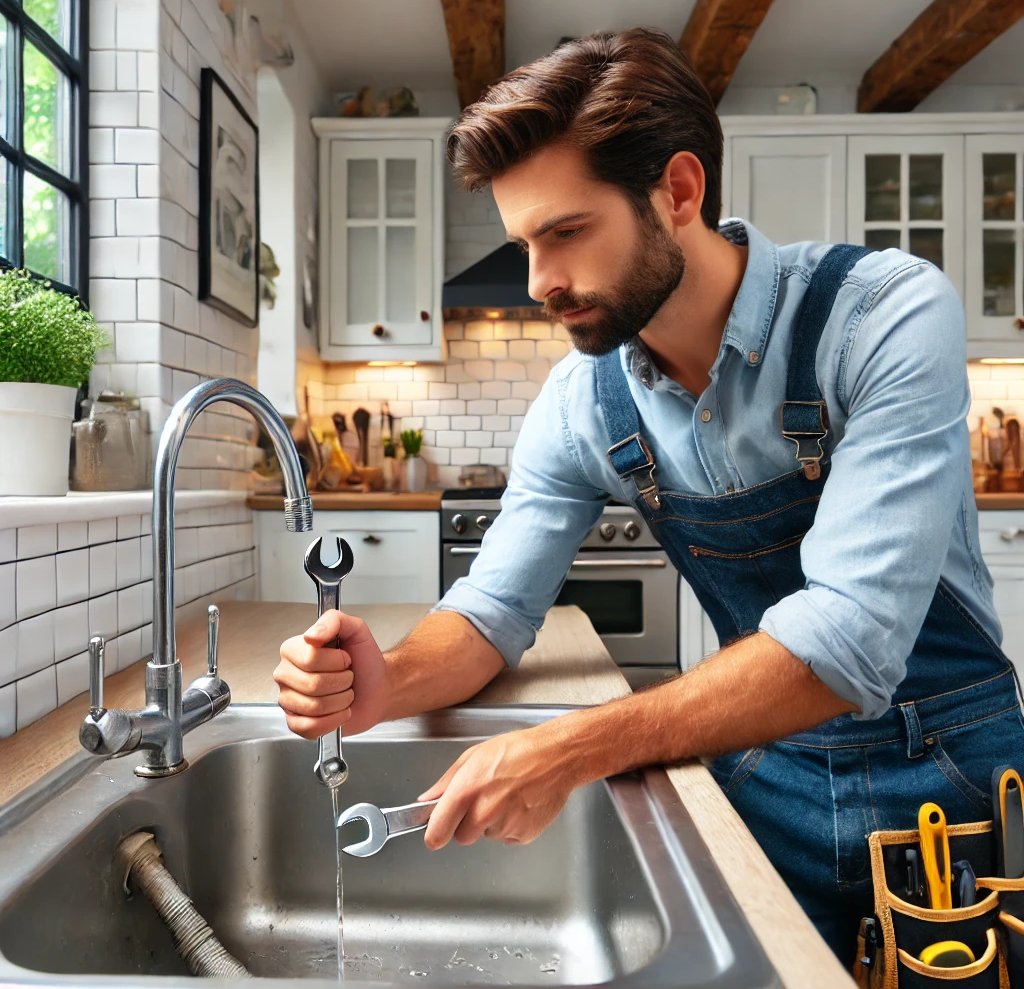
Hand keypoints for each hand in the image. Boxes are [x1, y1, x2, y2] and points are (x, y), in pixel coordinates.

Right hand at [274, 610, 387, 737]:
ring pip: (313, 707)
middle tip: (347, 678)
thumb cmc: (365, 661)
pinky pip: (309, 727)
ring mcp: (288, 700)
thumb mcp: (356, 630)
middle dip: (341, 682)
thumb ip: (334, 621)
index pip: (310, 659)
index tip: (345, 658)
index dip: (336, 661)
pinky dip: (333, 721)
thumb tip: (310, 636)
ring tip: (344, 693)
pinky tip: (338, 711)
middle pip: (312, 685)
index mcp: (294, 649)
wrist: (378, 688)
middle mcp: (286, 674)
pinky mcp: (296, 723)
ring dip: (340, 701)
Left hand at [417, 724, 577, 848]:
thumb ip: (446, 782)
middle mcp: (484, 813)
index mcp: (466, 791)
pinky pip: (508, 838)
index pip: (437, 833)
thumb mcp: (474, 755)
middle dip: (467, 824)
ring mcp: (505, 827)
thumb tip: (427, 799)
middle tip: (483, 800)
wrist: (557, 757)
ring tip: (507, 796)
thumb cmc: (518, 750)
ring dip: (492, 823)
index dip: (435, 834)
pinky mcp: (524, 835)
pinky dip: (511, 826)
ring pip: (487, 836)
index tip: (437, 832)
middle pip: (462, 837)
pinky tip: (520, 804)